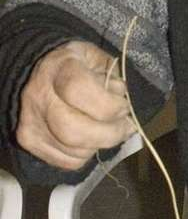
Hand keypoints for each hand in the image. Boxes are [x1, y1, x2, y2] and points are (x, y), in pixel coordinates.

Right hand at [16, 41, 134, 170]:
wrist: (40, 72)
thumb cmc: (77, 65)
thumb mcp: (97, 57)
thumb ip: (113, 77)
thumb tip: (123, 100)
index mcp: (58, 67)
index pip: (78, 90)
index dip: (108, 104)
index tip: (124, 106)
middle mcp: (39, 95)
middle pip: (73, 130)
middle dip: (109, 134)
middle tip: (126, 128)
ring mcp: (30, 122)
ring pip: (73, 150)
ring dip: (100, 144)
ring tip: (109, 131)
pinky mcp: (30, 142)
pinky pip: (68, 161)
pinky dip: (87, 154)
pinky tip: (92, 139)